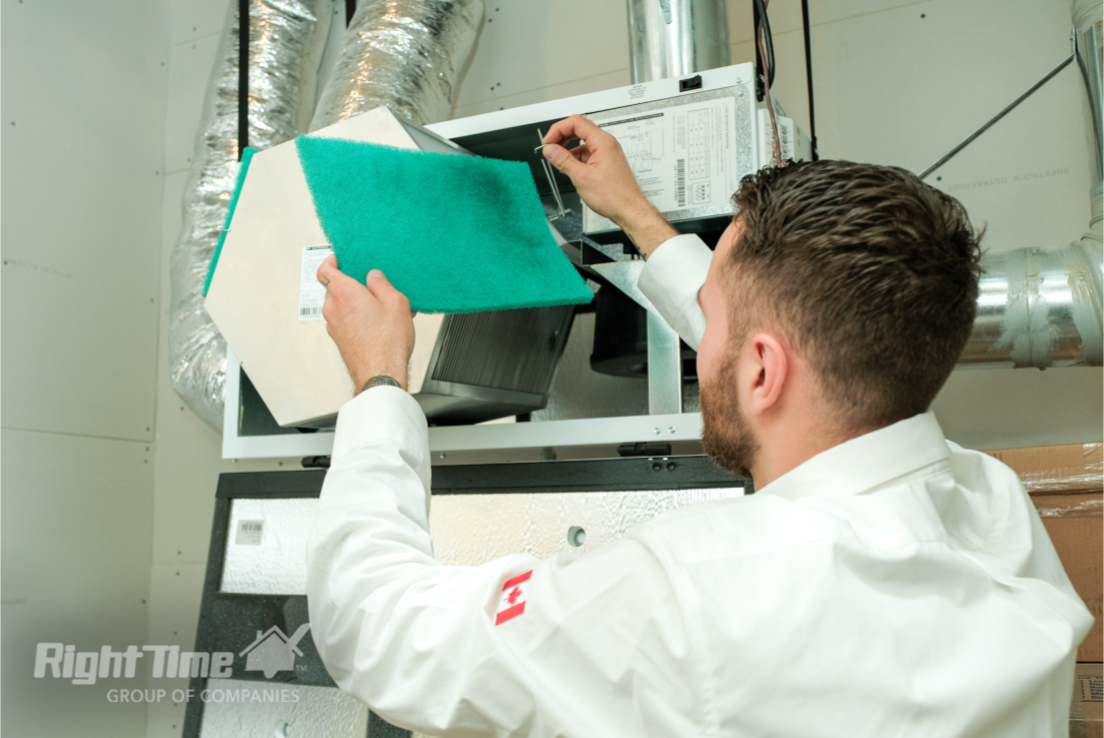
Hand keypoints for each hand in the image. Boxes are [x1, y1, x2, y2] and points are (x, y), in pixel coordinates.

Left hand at [317, 255, 414, 392]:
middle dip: (353, 285)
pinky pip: (345, 321)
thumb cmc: (386, 343)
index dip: (331, 261)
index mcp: (343, 293)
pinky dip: (357, 317)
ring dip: (357, 303)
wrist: (381, 374)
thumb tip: (374, 277)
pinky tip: (379, 324)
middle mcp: (333, 308)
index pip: (324, 269)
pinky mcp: (339, 339)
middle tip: (373, 286)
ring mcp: (334, 326)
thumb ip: (382, 284)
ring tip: (382, 308)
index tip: (339, 258)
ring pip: (342, 306)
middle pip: (335, 288)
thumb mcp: (396, 303)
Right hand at [542, 115, 675, 256]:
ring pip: (583, 142)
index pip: (575, 122)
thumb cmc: (614, 196)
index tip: (548, 142)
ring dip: (568, 148)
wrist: (629, 210)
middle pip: (579, 128)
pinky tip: (570, 168)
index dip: (558, 129)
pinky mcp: (606, 161)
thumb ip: (563, 160)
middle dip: (561, 136)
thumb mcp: (581, 177)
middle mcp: (607, 143)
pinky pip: (588, 153)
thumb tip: (550, 150)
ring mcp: (607, 152)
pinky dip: (576, 158)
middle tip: (550, 148)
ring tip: (558, 161)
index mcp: (602, 142)